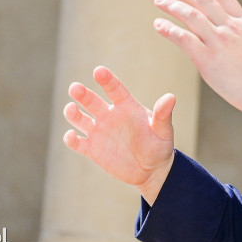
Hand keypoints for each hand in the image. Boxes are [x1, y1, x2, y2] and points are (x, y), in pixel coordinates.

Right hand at [63, 66, 176, 204]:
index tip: (98, 71)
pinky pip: (77, 142)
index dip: (107, 80)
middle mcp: (109, 115)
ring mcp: (99, 131)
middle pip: (92, 101)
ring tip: (71, 109)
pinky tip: (71, 136)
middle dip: (82, 94)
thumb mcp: (163, 130)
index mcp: (126, 106)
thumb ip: (163, 115)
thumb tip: (171, 97)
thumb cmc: (159, 146)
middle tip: (75, 88)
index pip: (115, 89)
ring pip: (80, 118)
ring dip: (73, 113)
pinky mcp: (92, 149)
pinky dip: (71, 139)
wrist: (151, 170)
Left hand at [154, 0, 241, 125]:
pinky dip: (169, 29)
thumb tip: (227, 33)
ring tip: (159, 1)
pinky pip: (183, 38)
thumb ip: (240, 34)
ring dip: (172, 5)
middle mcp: (230, 27)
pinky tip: (159, 25)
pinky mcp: (208, 59)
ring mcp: (219, 42)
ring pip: (190, 14)